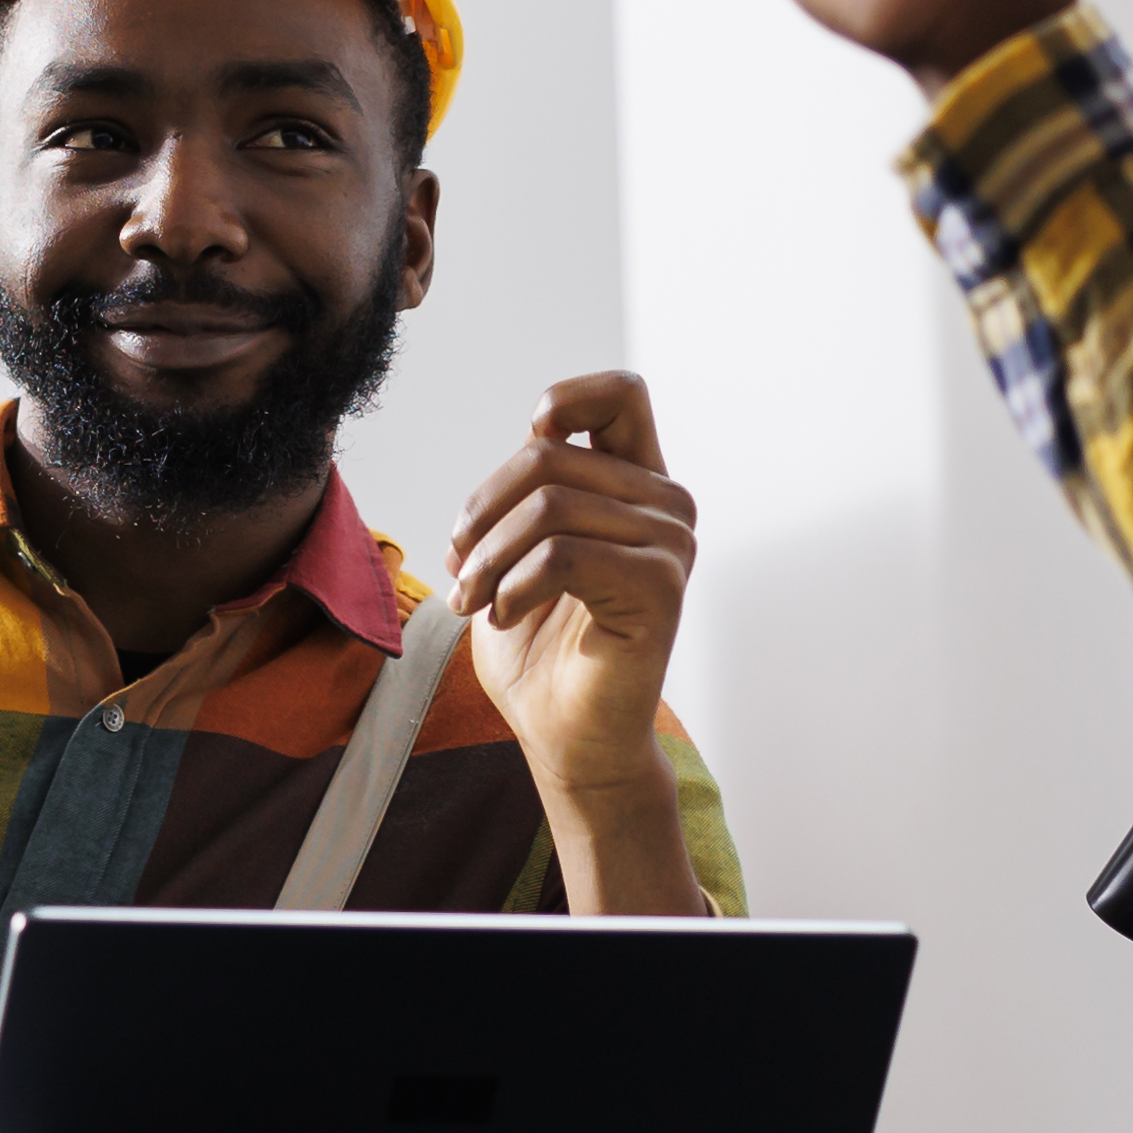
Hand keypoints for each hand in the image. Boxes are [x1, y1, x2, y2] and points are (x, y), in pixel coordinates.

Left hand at [447, 373, 707, 915]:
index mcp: (635, 486)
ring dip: (489, 557)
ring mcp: (670, 544)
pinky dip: (514, 585)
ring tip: (472, 600)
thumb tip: (513, 463)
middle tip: (461, 571)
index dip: (567, 398)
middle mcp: (665, 506)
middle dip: (484, 512)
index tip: (527, 439)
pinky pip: (563, 554)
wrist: (567, 737)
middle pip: (553, 455)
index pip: (623, 395)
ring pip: (550, 504)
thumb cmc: (540, 650)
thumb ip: (523, 497)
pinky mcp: (661, 587)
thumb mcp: (515, 554)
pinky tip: (504, 615)